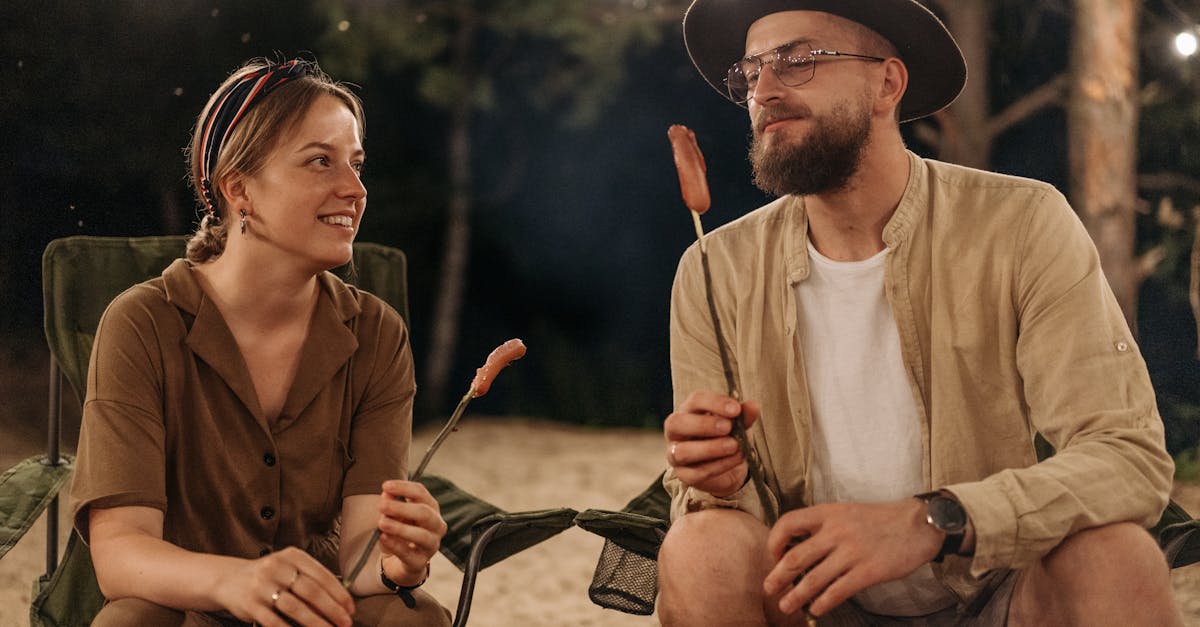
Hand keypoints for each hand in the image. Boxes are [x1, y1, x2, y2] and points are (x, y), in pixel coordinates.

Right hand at [216, 546, 353, 626]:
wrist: (230, 580)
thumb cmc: (270, 576)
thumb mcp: (289, 568)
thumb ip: (311, 579)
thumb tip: (340, 601)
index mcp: (292, 555)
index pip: (322, 575)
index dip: (339, 594)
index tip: (351, 609)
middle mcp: (277, 567)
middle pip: (311, 591)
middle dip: (332, 610)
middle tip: (346, 623)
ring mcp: (262, 586)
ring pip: (296, 608)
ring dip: (316, 623)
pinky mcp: (251, 605)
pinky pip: (275, 622)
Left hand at [377, 480, 446, 585]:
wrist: (401, 562)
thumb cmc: (401, 532)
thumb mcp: (393, 515)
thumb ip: (390, 503)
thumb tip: (386, 492)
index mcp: (431, 508)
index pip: (421, 493)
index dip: (404, 488)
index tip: (385, 486)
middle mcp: (436, 525)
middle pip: (425, 513)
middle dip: (402, 508)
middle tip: (381, 506)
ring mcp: (431, 545)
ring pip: (422, 535)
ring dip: (400, 528)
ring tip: (382, 523)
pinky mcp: (421, 562)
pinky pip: (410, 554)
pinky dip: (396, 545)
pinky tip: (383, 538)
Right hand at [663, 389, 759, 496]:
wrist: (726, 465)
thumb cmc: (726, 436)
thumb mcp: (737, 423)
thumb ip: (743, 415)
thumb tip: (752, 407)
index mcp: (689, 410)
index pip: (695, 400)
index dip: (715, 403)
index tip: (736, 409)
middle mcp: (676, 431)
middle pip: (677, 423)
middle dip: (704, 424)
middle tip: (728, 427)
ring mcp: (675, 454)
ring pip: (682, 451)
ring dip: (710, 448)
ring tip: (734, 446)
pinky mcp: (684, 475)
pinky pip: (696, 473)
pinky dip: (718, 467)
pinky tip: (735, 460)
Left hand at [762, 499, 942, 617]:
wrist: (918, 524)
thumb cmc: (879, 520)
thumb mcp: (846, 512)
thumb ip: (823, 525)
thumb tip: (797, 547)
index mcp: (828, 513)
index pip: (788, 523)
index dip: (775, 541)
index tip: (774, 556)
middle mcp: (836, 531)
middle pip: (796, 556)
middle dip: (778, 576)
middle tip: (769, 588)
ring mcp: (852, 552)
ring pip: (813, 579)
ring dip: (796, 596)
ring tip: (786, 606)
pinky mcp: (869, 572)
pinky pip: (838, 591)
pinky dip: (822, 603)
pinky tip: (816, 609)